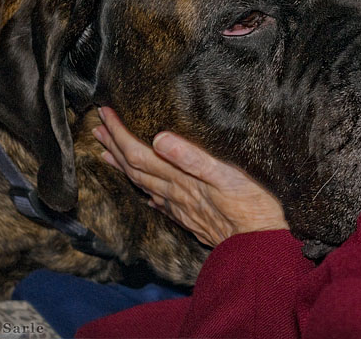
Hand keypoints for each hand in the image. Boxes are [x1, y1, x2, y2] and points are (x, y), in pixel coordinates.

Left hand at [92, 107, 287, 246]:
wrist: (262, 248)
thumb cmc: (252, 209)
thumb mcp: (228, 176)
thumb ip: (192, 158)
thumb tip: (158, 139)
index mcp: (180, 180)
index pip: (139, 154)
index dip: (119, 133)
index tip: (104, 113)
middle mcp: (176, 194)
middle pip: (134, 169)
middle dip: (114, 146)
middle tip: (97, 128)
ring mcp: (182, 209)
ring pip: (143, 185)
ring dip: (123, 167)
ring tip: (107, 154)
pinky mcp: (193, 219)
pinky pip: (160, 202)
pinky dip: (147, 191)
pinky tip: (146, 192)